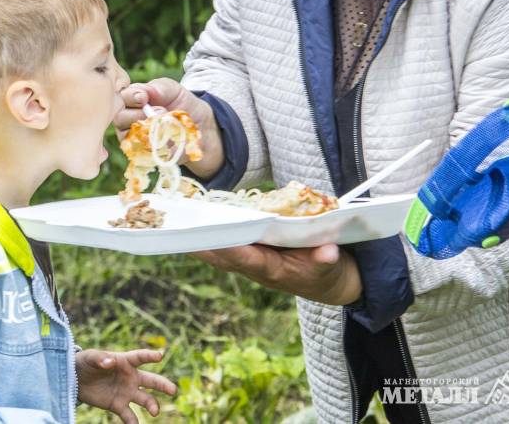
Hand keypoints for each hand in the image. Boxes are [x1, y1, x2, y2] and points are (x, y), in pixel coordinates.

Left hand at [76, 348, 176, 423]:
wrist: (76, 380)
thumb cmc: (86, 362)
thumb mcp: (90, 358)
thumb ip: (101, 359)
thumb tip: (110, 362)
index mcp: (125, 361)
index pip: (140, 357)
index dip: (150, 356)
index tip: (160, 355)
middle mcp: (130, 377)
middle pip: (150, 380)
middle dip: (162, 384)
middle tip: (173, 390)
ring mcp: (126, 392)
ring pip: (144, 398)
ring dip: (151, 404)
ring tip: (155, 412)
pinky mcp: (117, 405)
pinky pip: (129, 415)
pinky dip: (133, 421)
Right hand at [114, 77, 223, 178]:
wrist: (201, 126)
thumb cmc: (183, 104)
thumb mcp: (173, 89)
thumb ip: (157, 87)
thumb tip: (142, 93)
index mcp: (132, 100)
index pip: (120, 98)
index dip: (129, 97)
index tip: (144, 98)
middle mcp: (128, 119)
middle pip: (119, 118)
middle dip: (138, 114)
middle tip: (161, 111)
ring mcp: (134, 138)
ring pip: (129, 136)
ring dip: (149, 129)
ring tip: (167, 124)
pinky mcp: (144, 154)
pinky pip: (143, 151)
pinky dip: (156, 144)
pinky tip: (168, 138)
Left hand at [192, 243, 361, 305]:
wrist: (326, 282)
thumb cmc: (327, 271)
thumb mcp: (331, 266)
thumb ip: (327, 259)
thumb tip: (330, 252)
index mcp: (275, 271)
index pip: (250, 260)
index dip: (233, 251)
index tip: (217, 239)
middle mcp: (257, 269)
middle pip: (225, 258)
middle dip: (204, 247)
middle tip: (180, 232)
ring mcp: (252, 263)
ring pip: (220, 255)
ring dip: (200, 244)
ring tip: (177, 228)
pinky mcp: (250, 256)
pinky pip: (224, 248)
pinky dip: (209, 239)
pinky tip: (193, 227)